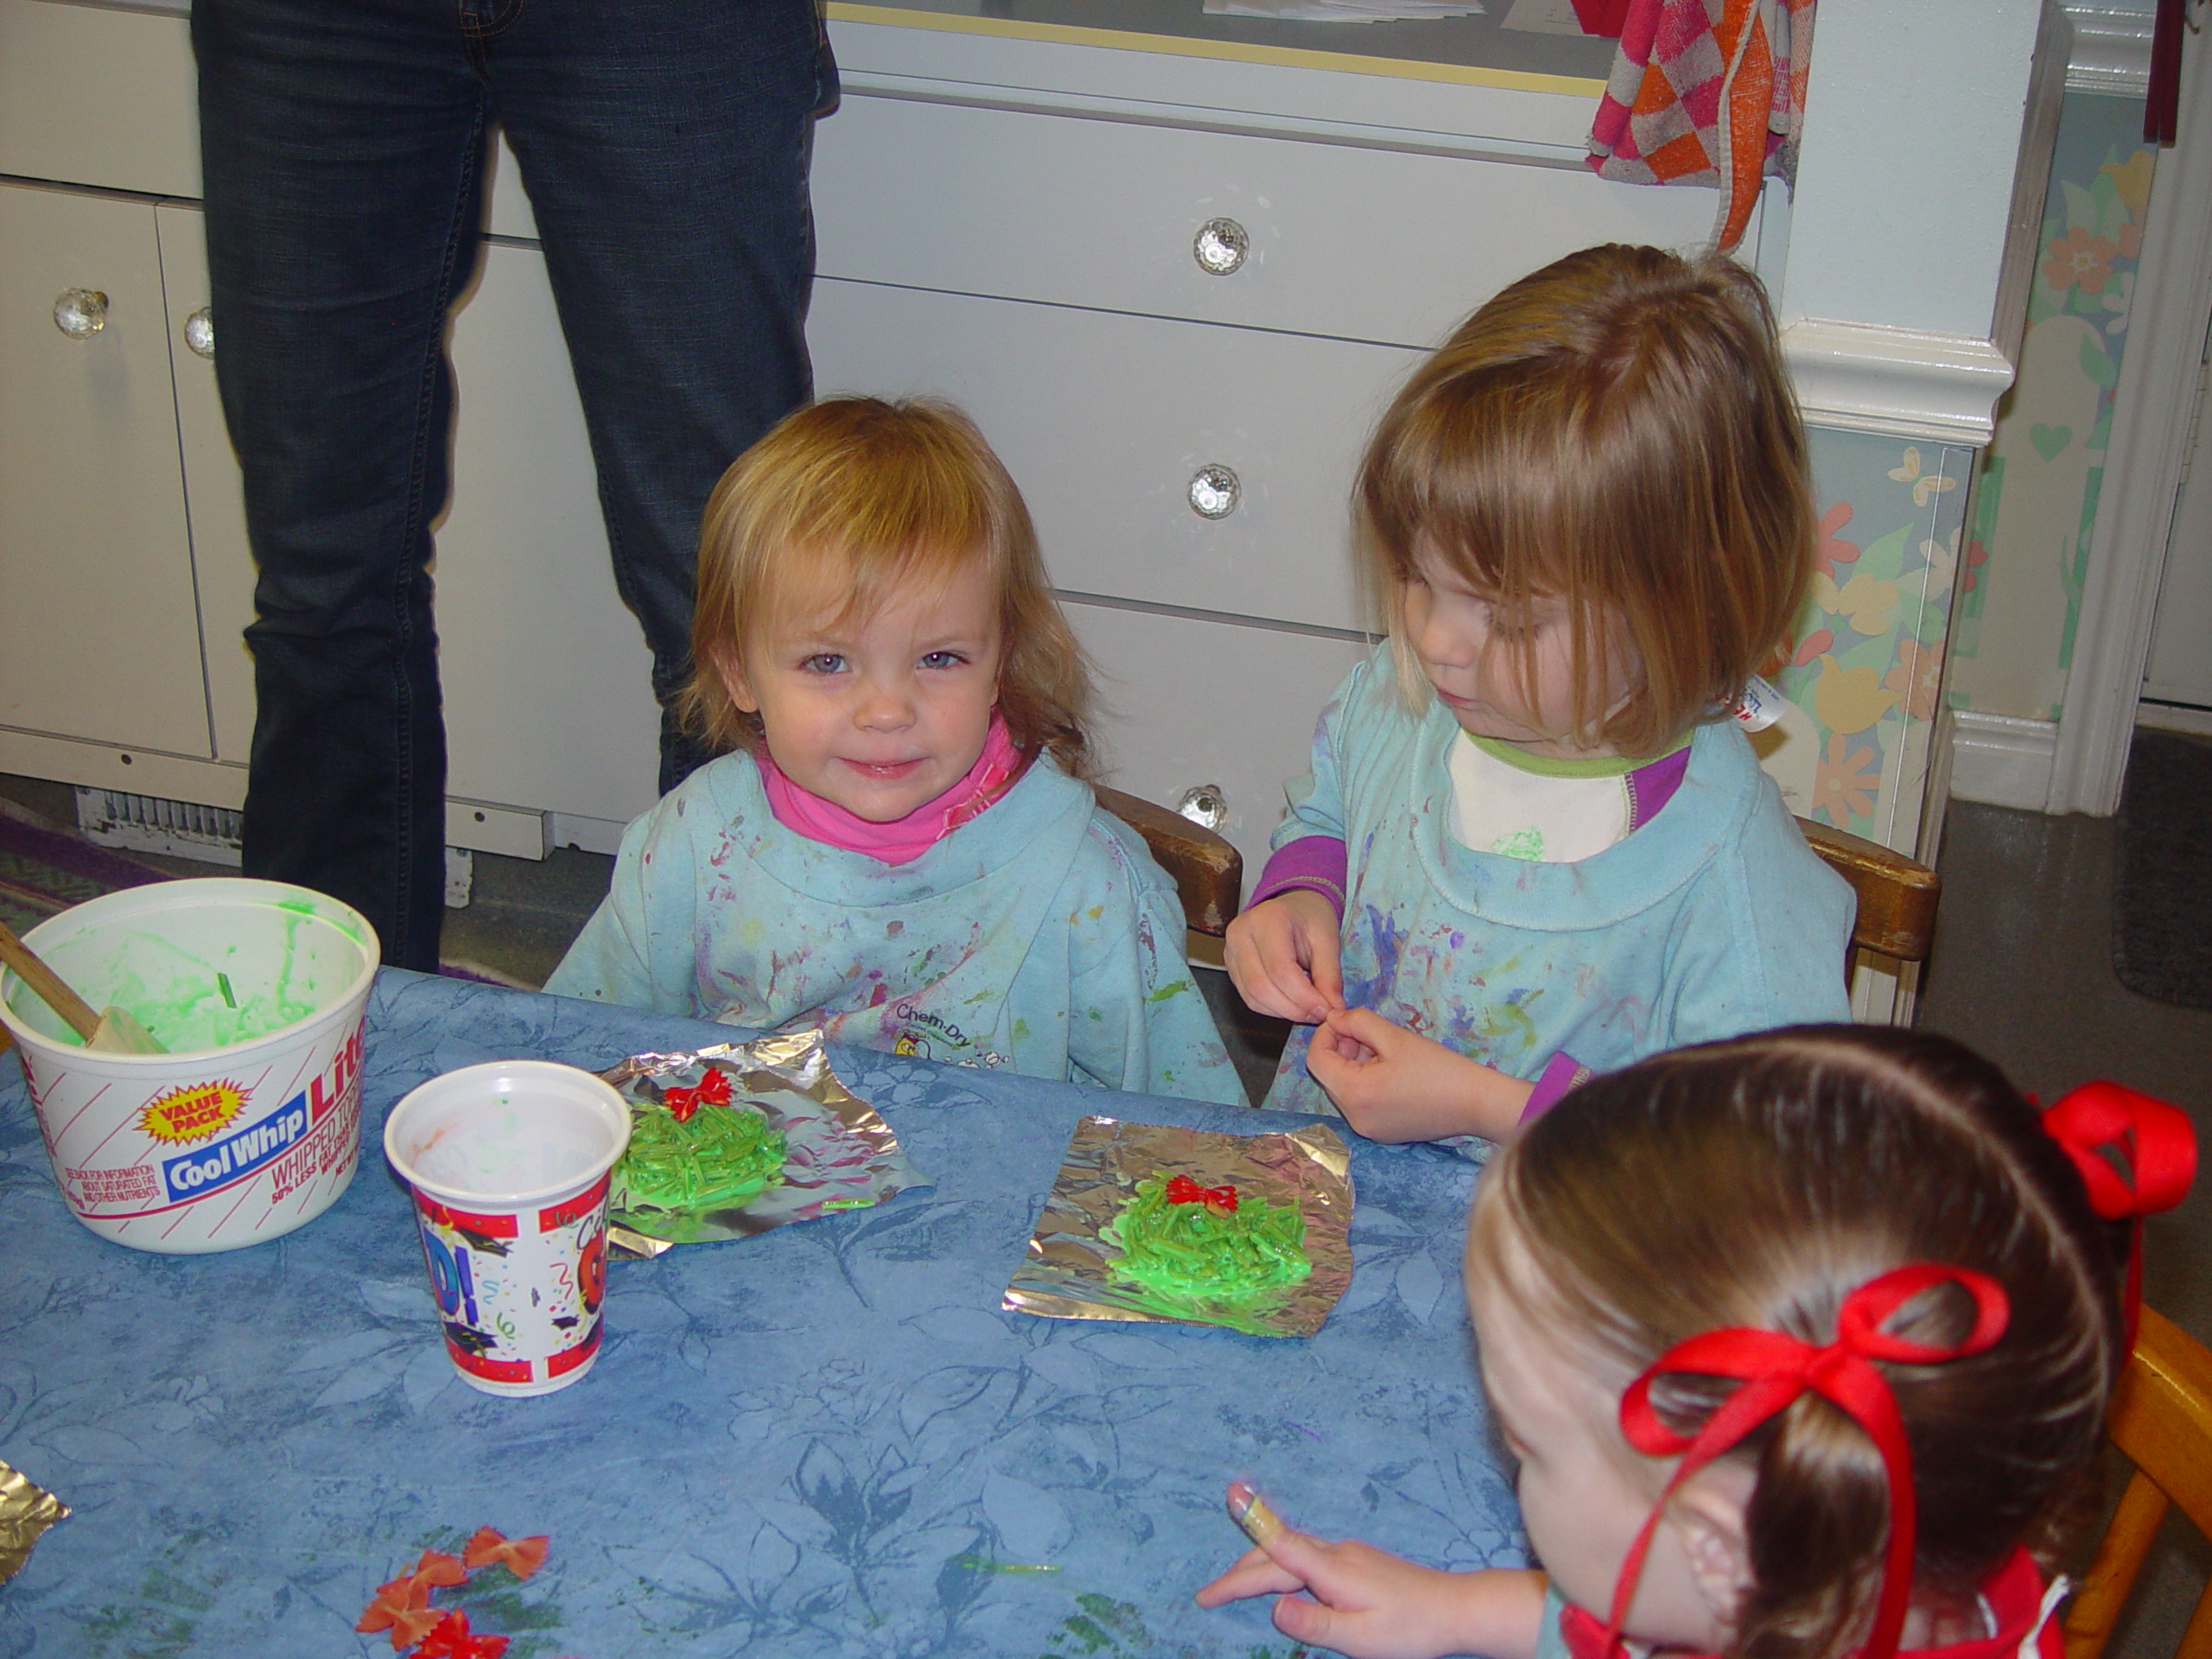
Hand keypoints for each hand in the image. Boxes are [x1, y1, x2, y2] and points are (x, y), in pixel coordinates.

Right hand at [1196, 1503, 1544, 1658]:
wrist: (1455, 1609)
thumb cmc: (1411, 1630)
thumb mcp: (1362, 1639)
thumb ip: (1316, 1624)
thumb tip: (1273, 1609)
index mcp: (1333, 1570)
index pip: (1274, 1559)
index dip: (1237, 1572)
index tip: (1206, 1586)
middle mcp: (1336, 1553)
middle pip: (1276, 1553)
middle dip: (1239, 1572)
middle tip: (1208, 1594)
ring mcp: (1347, 1553)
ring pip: (1290, 1551)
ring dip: (1257, 1564)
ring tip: (1232, 1585)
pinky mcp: (1356, 1560)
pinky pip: (1306, 1554)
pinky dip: (1280, 1562)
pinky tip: (1279, 1576)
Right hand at [1225, 891, 1343, 1023]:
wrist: (1293, 905)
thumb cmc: (1310, 918)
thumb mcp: (1328, 940)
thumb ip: (1329, 976)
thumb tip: (1333, 1009)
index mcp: (1267, 920)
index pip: (1280, 970)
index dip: (1303, 997)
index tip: (1326, 1009)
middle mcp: (1241, 933)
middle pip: (1260, 986)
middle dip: (1292, 1009)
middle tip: (1318, 1014)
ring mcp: (1230, 950)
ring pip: (1251, 996)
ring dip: (1282, 1012)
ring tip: (1307, 1010)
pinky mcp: (1230, 965)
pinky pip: (1248, 997)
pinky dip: (1272, 1008)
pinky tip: (1291, 1004)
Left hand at [1304, 1008, 1532, 1143]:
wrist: (1476, 1103)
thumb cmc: (1438, 1068)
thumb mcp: (1395, 1037)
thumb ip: (1358, 1022)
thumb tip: (1334, 1018)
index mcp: (1354, 1093)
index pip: (1316, 1060)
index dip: (1325, 1034)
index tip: (1346, 1021)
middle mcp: (1354, 1118)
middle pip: (1329, 1076)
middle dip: (1342, 1050)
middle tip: (1370, 1036)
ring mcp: (1367, 1129)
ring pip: (1344, 1090)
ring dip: (1355, 1066)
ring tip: (1385, 1052)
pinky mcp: (1382, 1133)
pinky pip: (1360, 1104)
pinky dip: (1366, 1084)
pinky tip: (1393, 1073)